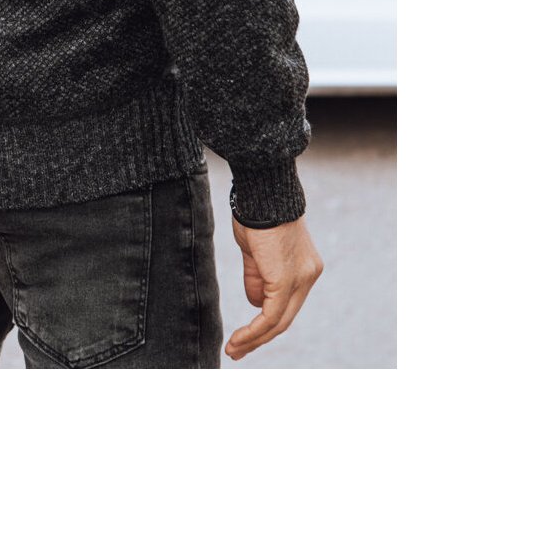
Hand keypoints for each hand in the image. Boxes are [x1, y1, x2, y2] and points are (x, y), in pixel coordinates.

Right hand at [225, 216, 322, 360]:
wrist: (264, 192)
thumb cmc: (258, 213)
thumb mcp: (256, 250)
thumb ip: (258, 276)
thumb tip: (255, 302)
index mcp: (305, 267)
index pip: (287, 303)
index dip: (266, 322)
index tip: (247, 334)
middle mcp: (309, 275)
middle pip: (285, 318)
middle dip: (260, 337)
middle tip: (237, 350)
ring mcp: (301, 279)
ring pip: (278, 321)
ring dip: (253, 339)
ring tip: (233, 350)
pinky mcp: (285, 280)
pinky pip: (269, 316)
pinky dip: (253, 331)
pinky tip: (238, 340)